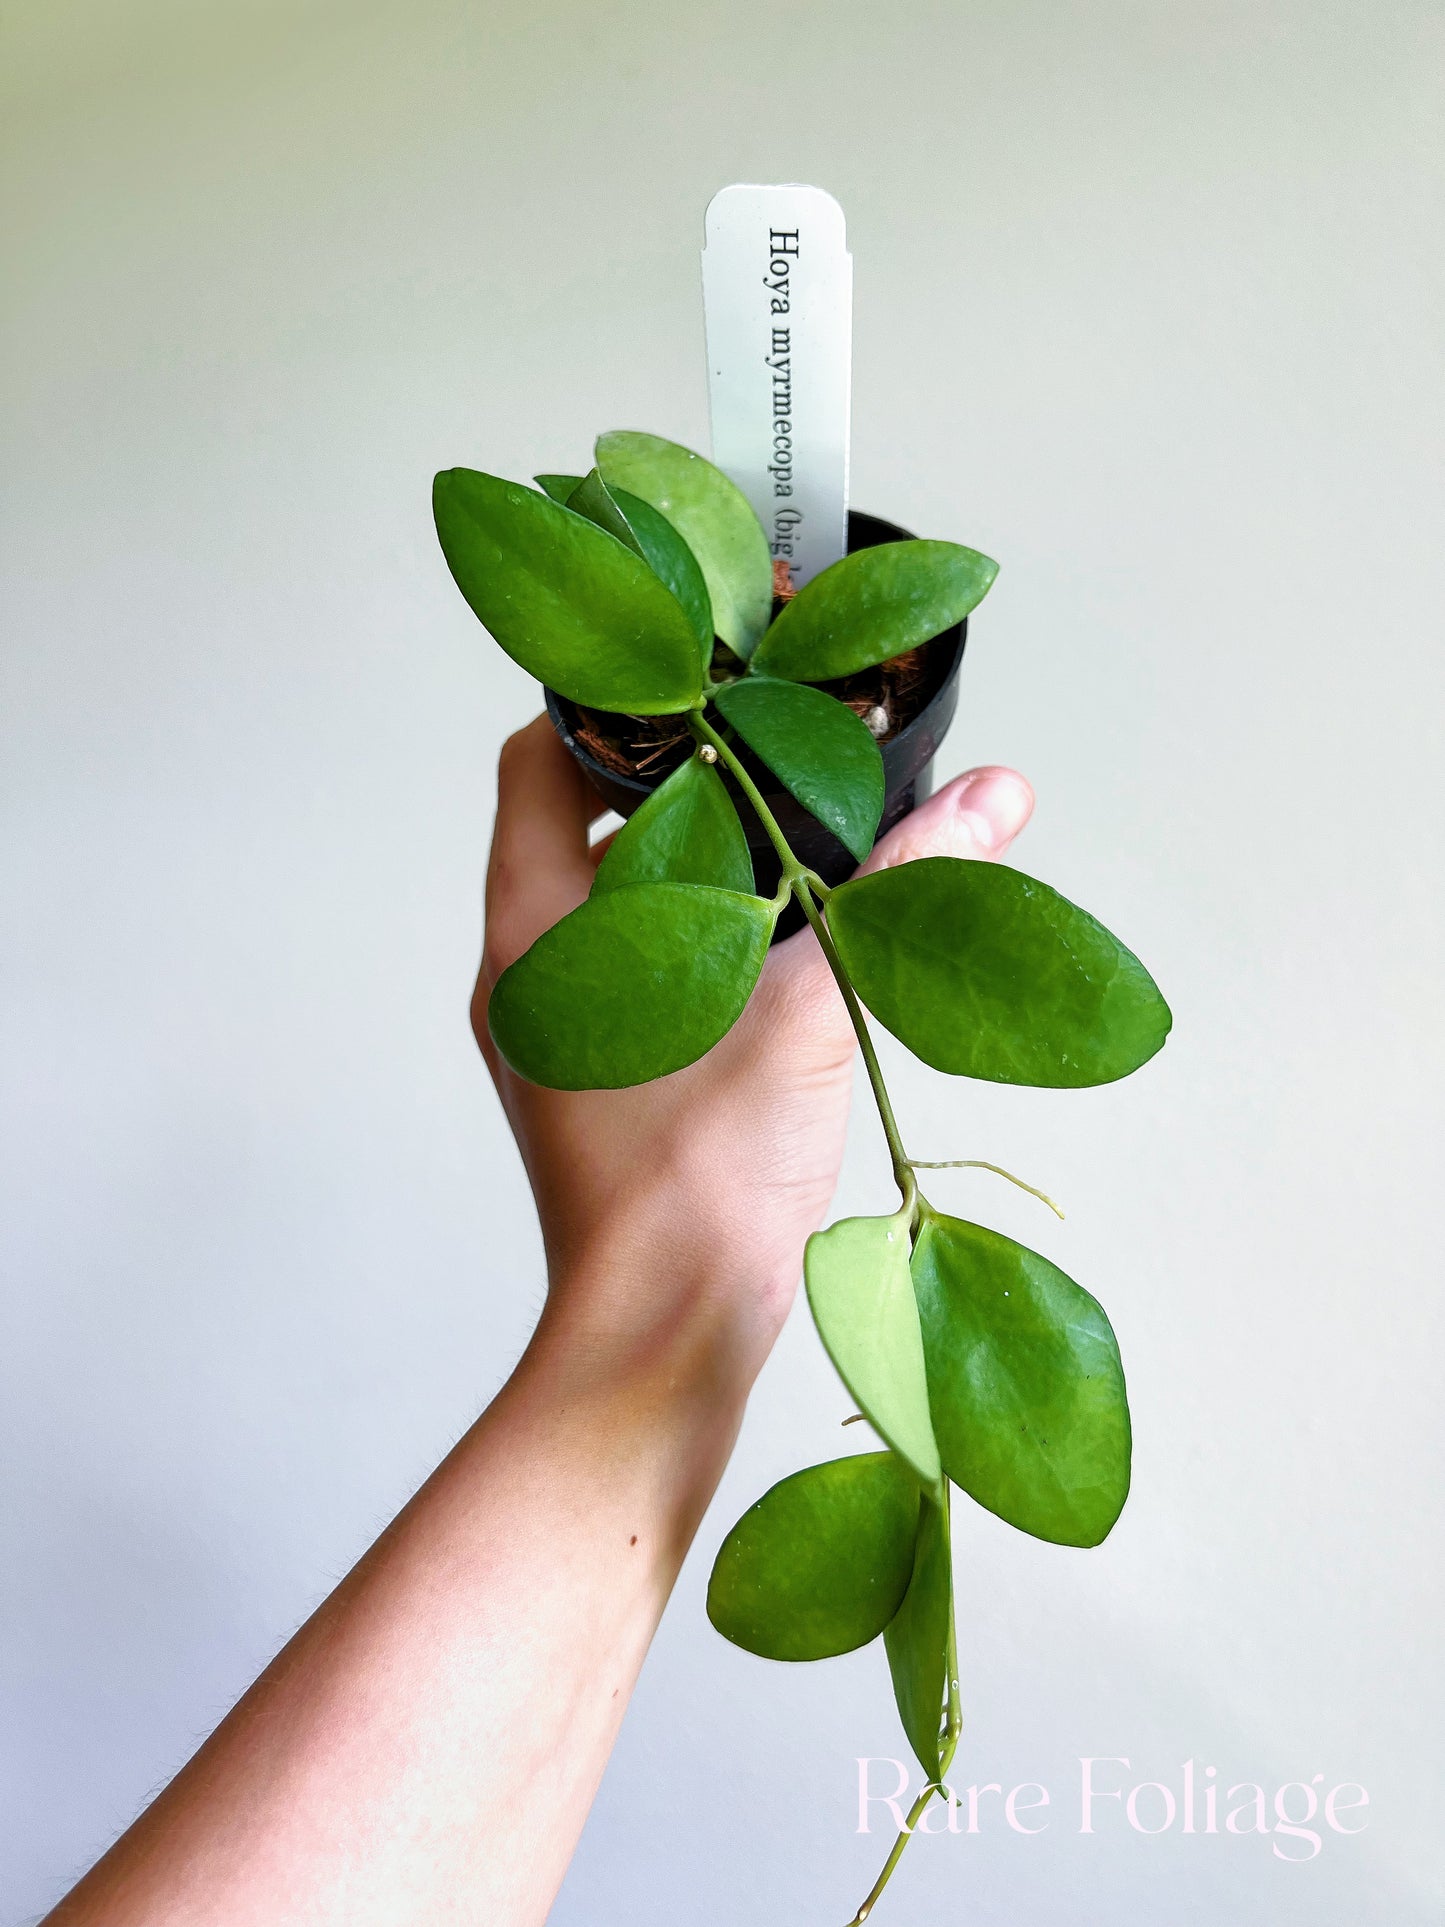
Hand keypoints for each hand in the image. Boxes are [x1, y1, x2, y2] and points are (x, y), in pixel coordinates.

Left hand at [474, 716, 1033, 1384]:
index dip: (611, 705)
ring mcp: (553, 1032)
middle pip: (578, 824)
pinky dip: (695, 933)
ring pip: (609, 903)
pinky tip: (782, 934)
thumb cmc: (703, 1178)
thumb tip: (997, 792)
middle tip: (770, 744)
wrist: (665, 1335)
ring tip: (790, 826)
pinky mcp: (592, 1081)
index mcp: (536, 931)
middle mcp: (524, 971)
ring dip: (690, 862)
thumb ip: (901, 891)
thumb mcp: (809, 1010)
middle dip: (673, 781)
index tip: (699, 684)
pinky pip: (633, 968)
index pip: (539, 761)